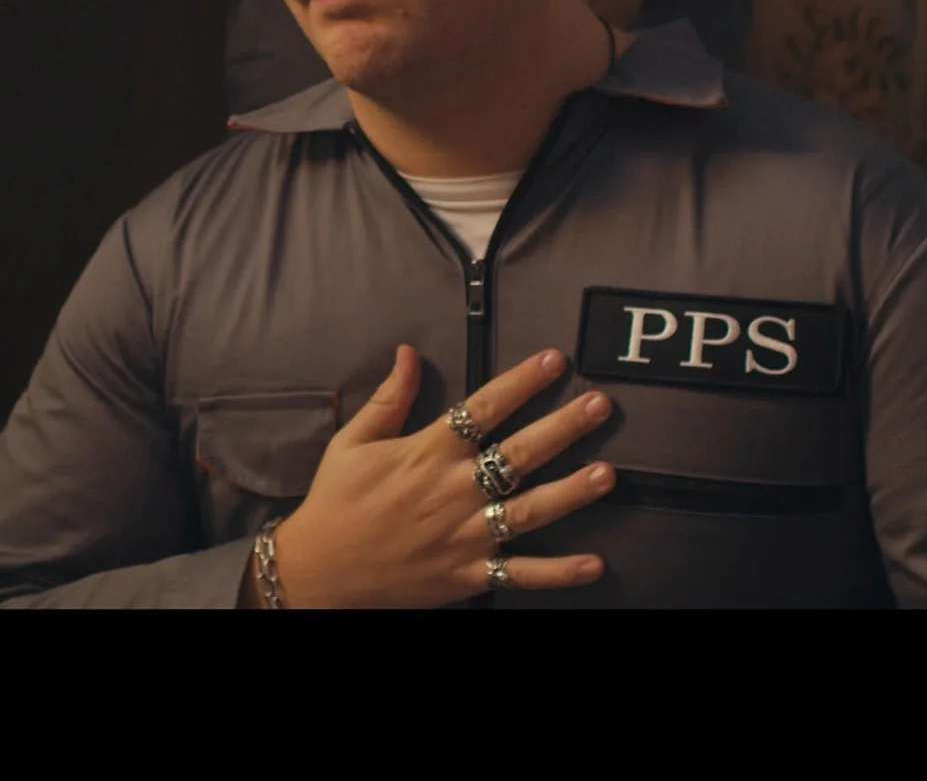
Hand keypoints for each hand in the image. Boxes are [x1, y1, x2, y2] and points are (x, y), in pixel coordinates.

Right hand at [266, 345, 617, 607]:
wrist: (318, 572)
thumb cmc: (335, 502)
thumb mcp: (352, 442)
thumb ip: (389, 398)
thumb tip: (407, 351)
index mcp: (427, 453)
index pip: (483, 407)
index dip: (522, 381)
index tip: (556, 359)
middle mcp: (453, 490)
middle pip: (519, 453)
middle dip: (564, 427)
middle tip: (600, 404)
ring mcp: (464, 534)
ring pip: (529, 510)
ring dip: (571, 493)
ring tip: (608, 473)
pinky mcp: (467, 574)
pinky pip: (520, 573)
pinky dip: (557, 572)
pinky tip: (594, 564)